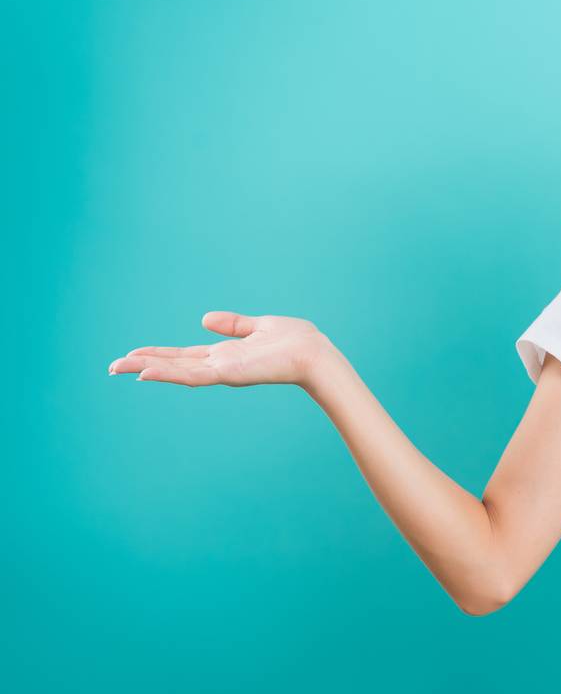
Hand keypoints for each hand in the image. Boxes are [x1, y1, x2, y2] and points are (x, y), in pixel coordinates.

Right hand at [107, 311, 335, 388]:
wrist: (315, 354)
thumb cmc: (295, 341)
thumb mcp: (258, 326)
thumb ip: (233, 325)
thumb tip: (204, 319)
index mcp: (224, 354)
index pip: (183, 356)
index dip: (157, 356)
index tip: (132, 355)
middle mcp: (219, 364)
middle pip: (173, 365)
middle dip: (143, 365)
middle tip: (112, 367)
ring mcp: (223, 371)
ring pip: (177, 372)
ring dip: (148, 369)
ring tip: (120, 368)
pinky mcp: (230, 374)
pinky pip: (194, 375)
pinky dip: (170, 374)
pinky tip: (148, 373)